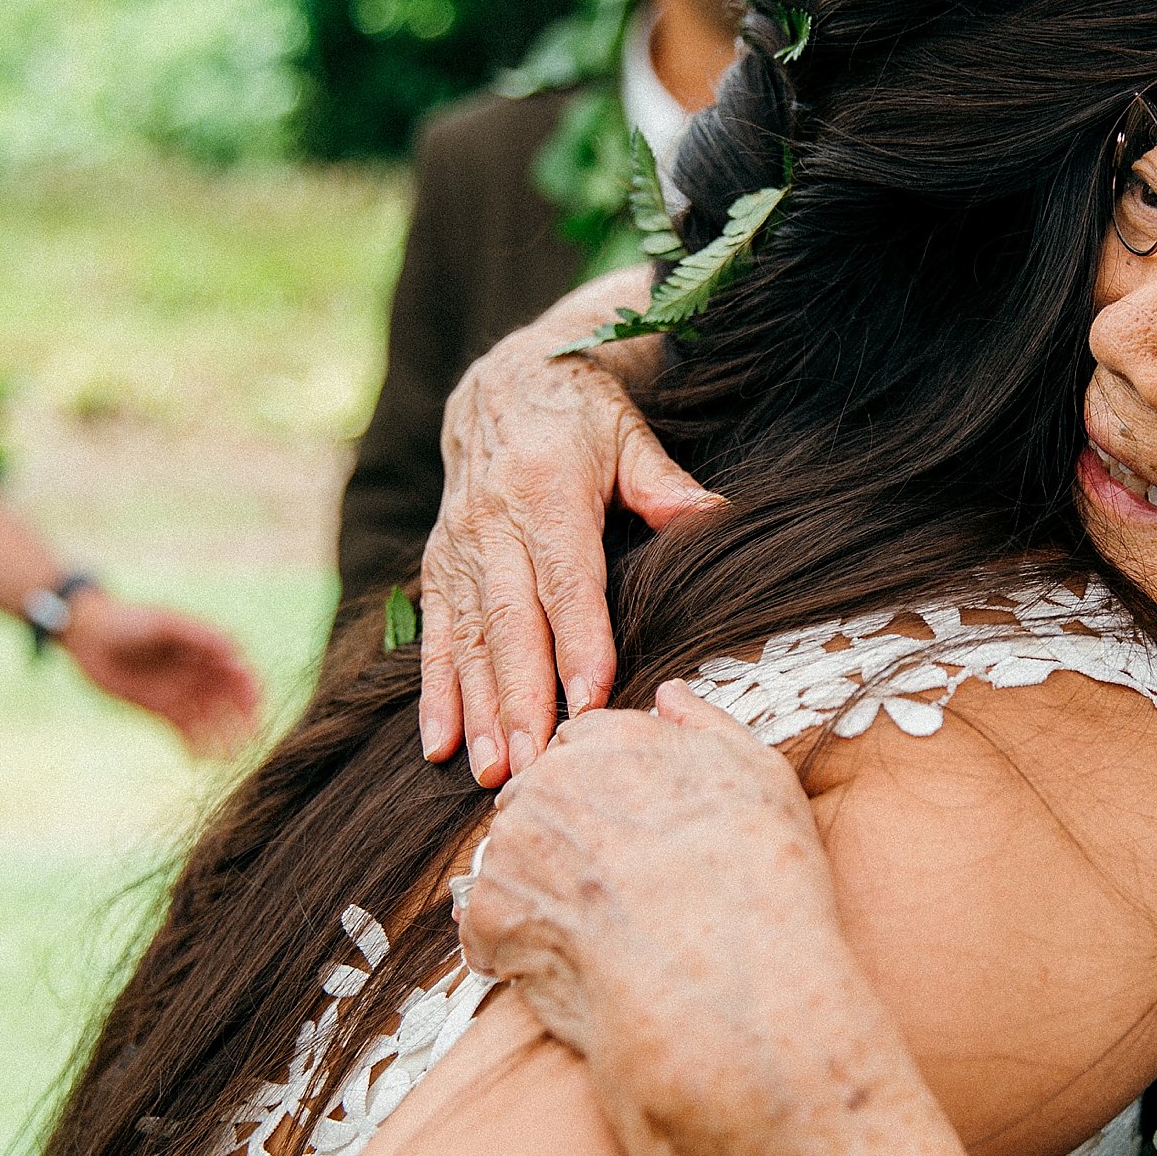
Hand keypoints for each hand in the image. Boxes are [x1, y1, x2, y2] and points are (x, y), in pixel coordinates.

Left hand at [61, 592, 262, 758]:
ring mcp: (182, 691)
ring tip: (227, 758)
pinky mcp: (163, 708)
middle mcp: (200, 671)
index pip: (240, 671)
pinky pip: (184, 730)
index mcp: (206, 647)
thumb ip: (200, 637)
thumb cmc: (127, 619)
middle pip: (231, 700)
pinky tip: (198, 760)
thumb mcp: (164, 623)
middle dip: (242, 721)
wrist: (86, 634)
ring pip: (210, 719)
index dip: (251, 689)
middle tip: (248, 742)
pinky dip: (194, 745)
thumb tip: (237, 655)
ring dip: (221, 738)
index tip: (256, 707)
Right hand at [419, 267, 718, 789]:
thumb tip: (721, 517)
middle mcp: (494, 524)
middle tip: (537, 763)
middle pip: (512, 623)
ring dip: (478, 710)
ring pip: (469, 640)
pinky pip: (436, 637)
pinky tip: (440, 746)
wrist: (502, 386)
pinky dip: (435, 694)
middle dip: (522, 699)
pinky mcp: (439, 567)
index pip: (567, 579)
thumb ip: (666, 484)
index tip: (591, 699)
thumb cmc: (581, 418)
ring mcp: (459, 549)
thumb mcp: (629, 434)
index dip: (578, 640)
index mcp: (548, 491)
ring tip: (493, 769)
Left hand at [457, 682, 841, 1075]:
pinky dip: (518, 954)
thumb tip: (668, 696)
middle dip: (564, 842)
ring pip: (510, 866)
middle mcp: (549, 779)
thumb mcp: (757, 774)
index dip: (605, 796)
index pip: (577, 749)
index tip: (634, 837)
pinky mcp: (489, 915)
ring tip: (604, 936)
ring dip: (541, 897)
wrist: (728, 977)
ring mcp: (512, 846)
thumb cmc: (758, 876)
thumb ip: (703, 724)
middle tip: (620, 893)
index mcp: (608, 738)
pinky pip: (487, 932)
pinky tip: (575, 969)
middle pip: (536, 803)